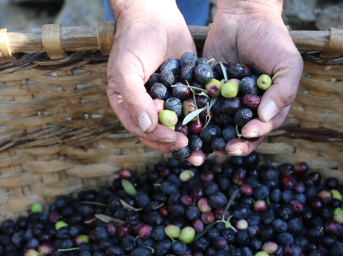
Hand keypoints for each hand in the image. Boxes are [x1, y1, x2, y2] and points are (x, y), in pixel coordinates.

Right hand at [106, 0, 205, 164]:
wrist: (154, 15)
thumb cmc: (134, 41)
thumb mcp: (126, 68)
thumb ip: (133, 97)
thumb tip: (146, 126)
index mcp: (128, 105)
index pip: (142, 129)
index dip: (158, 138)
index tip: (175, 140)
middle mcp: (147, 106)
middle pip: (161, 132)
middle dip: (177, 144)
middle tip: (195, 152)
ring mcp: (167, 99)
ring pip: (179, 124)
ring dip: (192, 138)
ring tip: (208, 150)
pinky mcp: (185, 90)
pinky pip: (193, 107)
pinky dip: (202, 118)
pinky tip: (216, 126)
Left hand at [203, 0, 302, 156]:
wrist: (243, 15)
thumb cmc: (271, 39)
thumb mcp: (287, 64)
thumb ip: (283, 92)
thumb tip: (265, 117)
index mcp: (268, 105)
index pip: (263, 126)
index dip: (256, 134)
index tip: (246, 132)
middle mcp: (246, 107)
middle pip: (240, 132)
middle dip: (234, 143)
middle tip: (225, 149)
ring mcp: (226, 100)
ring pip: (219, 126)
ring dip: (212, 139)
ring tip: (205, 148)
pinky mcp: (207, 91)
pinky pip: (201, 108)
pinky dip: (195, 119)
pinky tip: (189, 127)